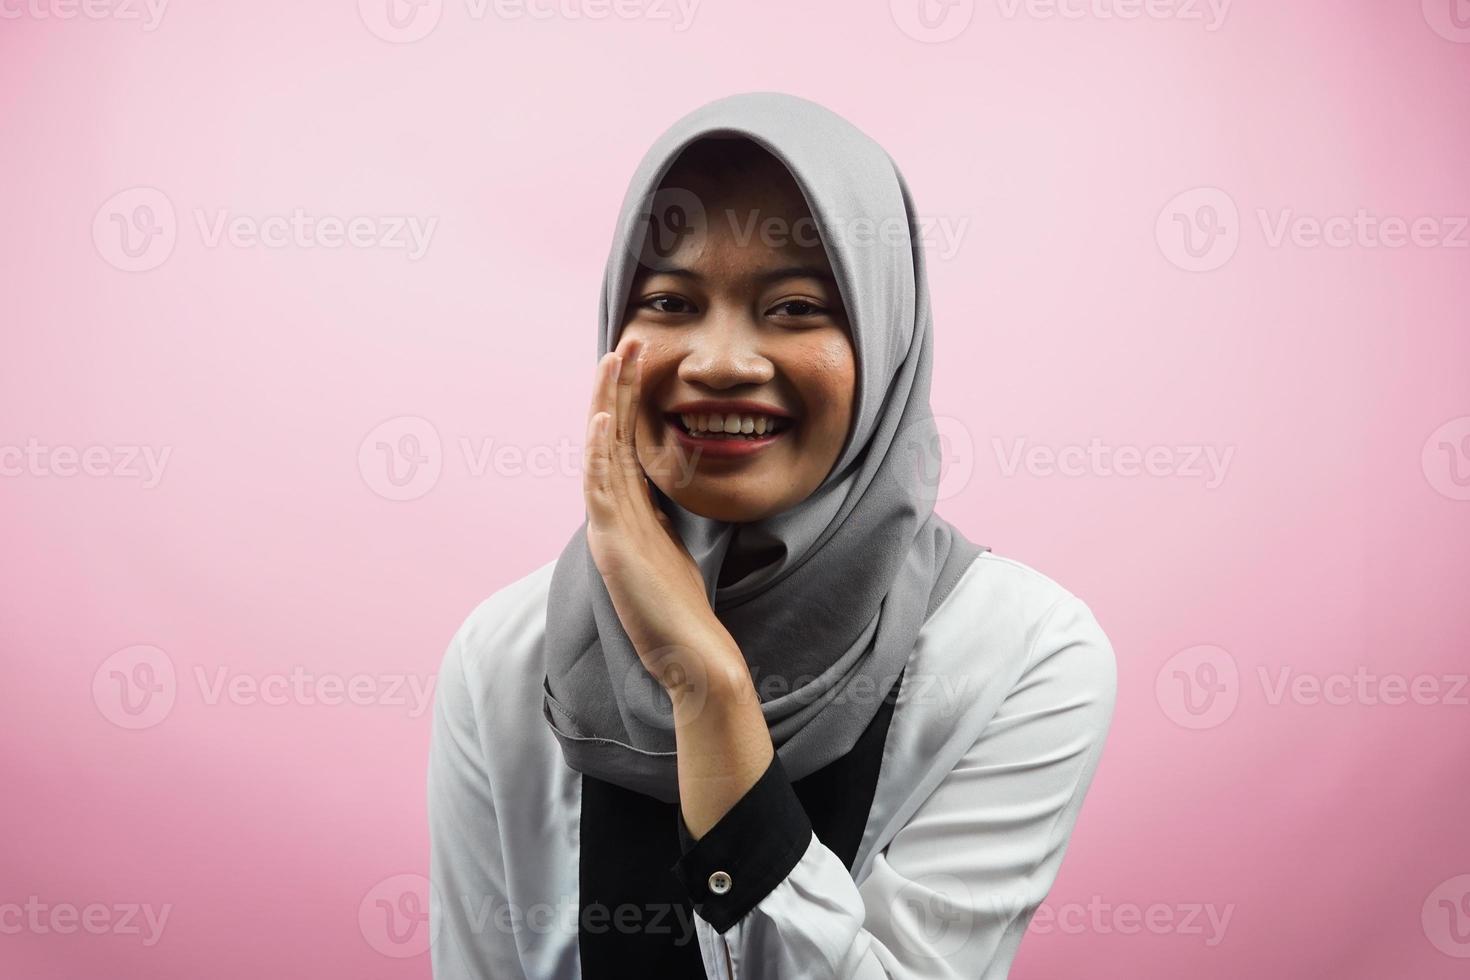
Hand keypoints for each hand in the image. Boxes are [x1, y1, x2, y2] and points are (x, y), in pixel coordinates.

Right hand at [583, 335, 738, 693]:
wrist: (687, 655)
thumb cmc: (682, 610)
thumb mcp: (673, 548)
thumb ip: (660, 517)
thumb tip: (663, 490)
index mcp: (630, 510)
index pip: (627, 442)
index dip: (630, 398)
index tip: (640, 357)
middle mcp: (613, 512)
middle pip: (612, 436)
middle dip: (618, 387)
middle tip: (627, 339)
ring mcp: (609, 526)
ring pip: (602, 452)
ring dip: (607, 403)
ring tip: (613, 360)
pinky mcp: (612, 545)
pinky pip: (601, 488)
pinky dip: (600, 451)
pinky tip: (604, 420)